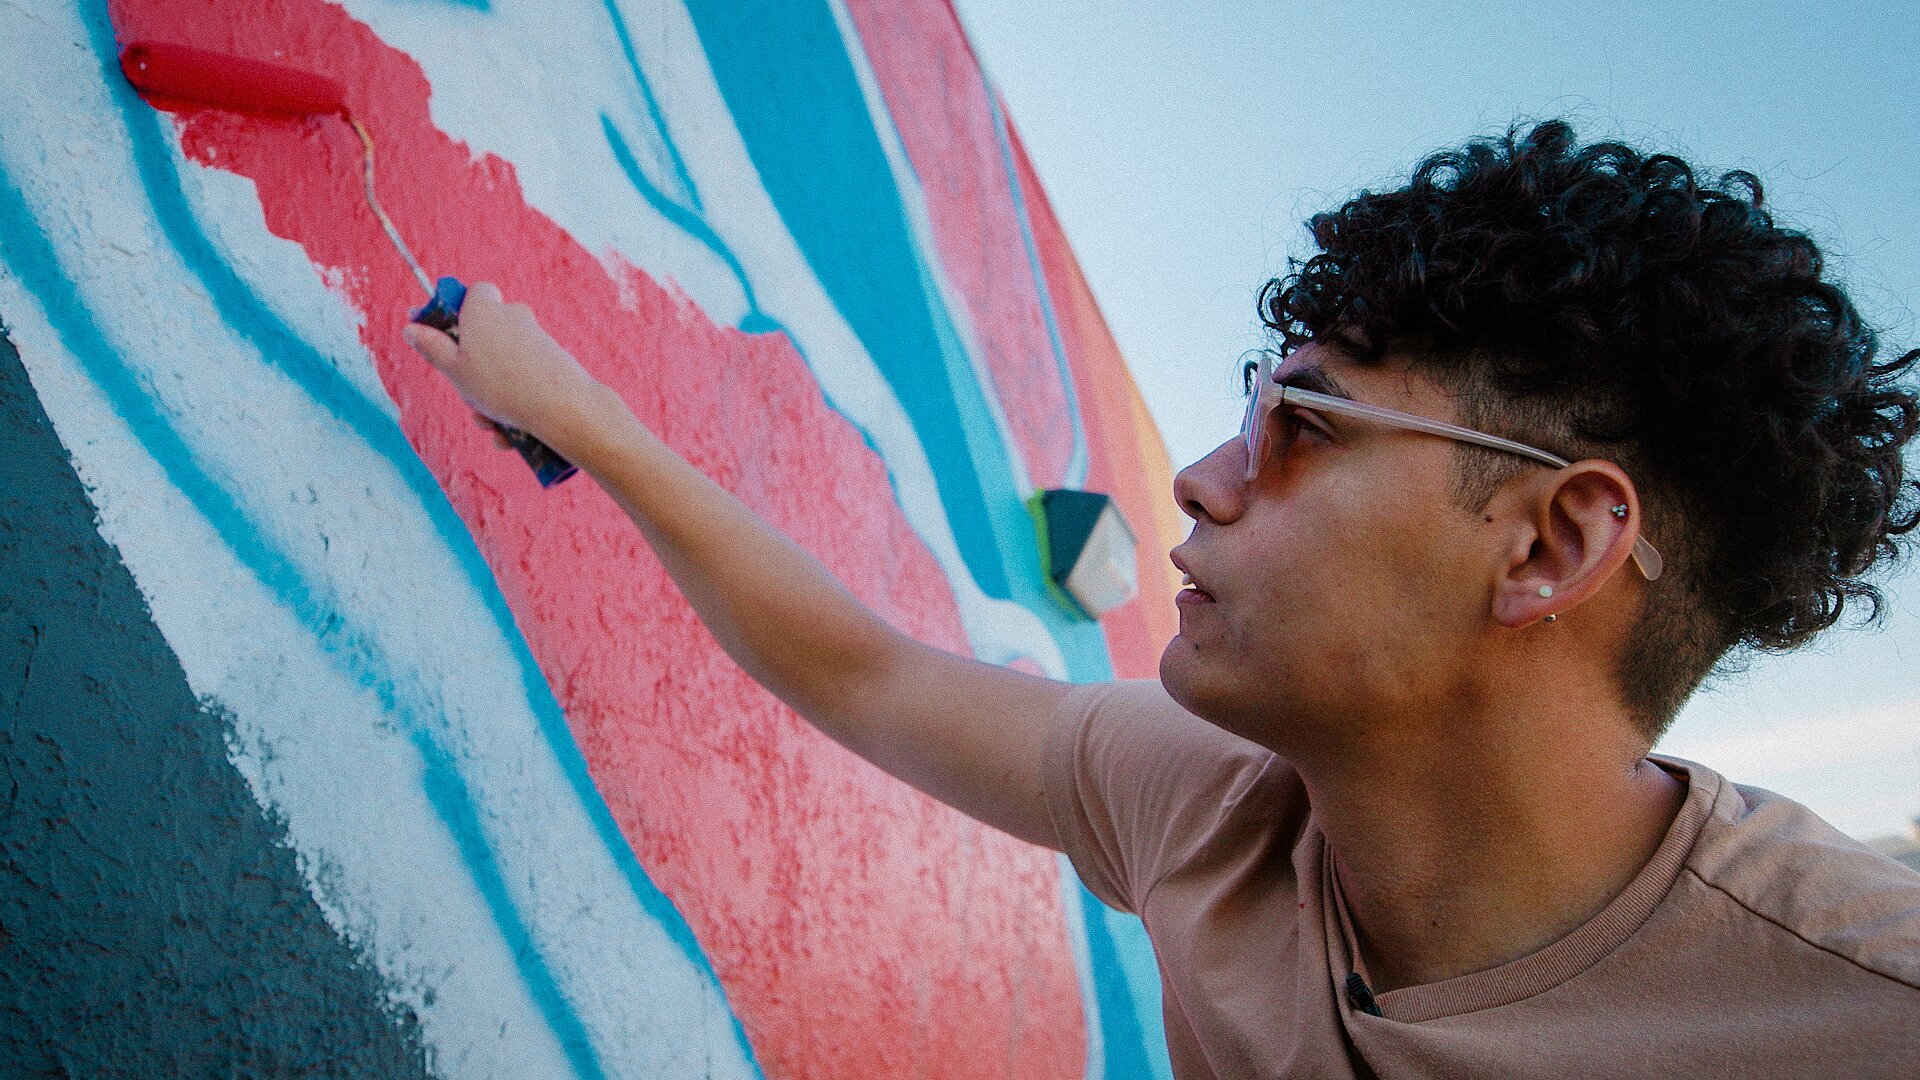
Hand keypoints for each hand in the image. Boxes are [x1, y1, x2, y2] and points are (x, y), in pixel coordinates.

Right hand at [401, 282, 603, 445]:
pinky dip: (514, 406)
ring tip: (492, 423)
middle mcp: (514, 316)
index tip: (446, 338)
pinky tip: (510, 434)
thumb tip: (411, 328)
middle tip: (470, 396)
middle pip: (484, 337)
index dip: (459, 313)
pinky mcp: (553, 362)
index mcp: (485, 308)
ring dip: (491, 398)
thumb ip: (432, 347)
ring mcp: (536, 338)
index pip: (473, 293)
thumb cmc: (502, 385)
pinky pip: (524, 381)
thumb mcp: (454, 369)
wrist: (562, 407)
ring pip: (502, 366)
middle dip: (473, 371)